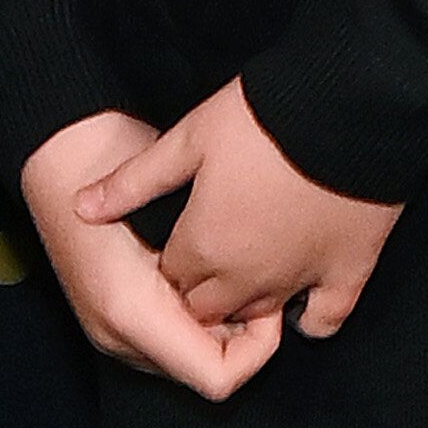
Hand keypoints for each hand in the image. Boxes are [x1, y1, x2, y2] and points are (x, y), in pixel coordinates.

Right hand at [23, 111, 282, 400]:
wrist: (58, 147)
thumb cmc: (112, 163)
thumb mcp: (171, 206)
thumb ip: (210, 267)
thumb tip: (262, 304)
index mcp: (130, 313)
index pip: (217, 378)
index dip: (256, 348)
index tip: (268, 301)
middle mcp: (117, 335)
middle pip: (203, 372)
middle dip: (242, 335)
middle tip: (258, 285)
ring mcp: (111, 329)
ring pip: (190, 357)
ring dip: (221, 325)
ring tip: (236, 277)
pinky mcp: (113, 315)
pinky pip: (171, 338)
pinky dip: (199, 317)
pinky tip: (209, 276)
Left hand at [82, 78, 401, 340]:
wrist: (345, 107)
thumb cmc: (261, 119)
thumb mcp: (188, 140)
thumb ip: (134, 182)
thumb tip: (82, 208)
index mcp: (203, 246)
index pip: (171, 280)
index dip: (171, 261)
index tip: (177, 239)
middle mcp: (247, 277)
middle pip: (208, 309)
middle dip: (200, 290)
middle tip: (208, 251)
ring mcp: (298, 280)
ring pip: (259, 315)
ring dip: (246, 301)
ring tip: (246, 265)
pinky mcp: (345, 274)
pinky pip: (324, 320)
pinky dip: (309, 317)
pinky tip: (301, 301)